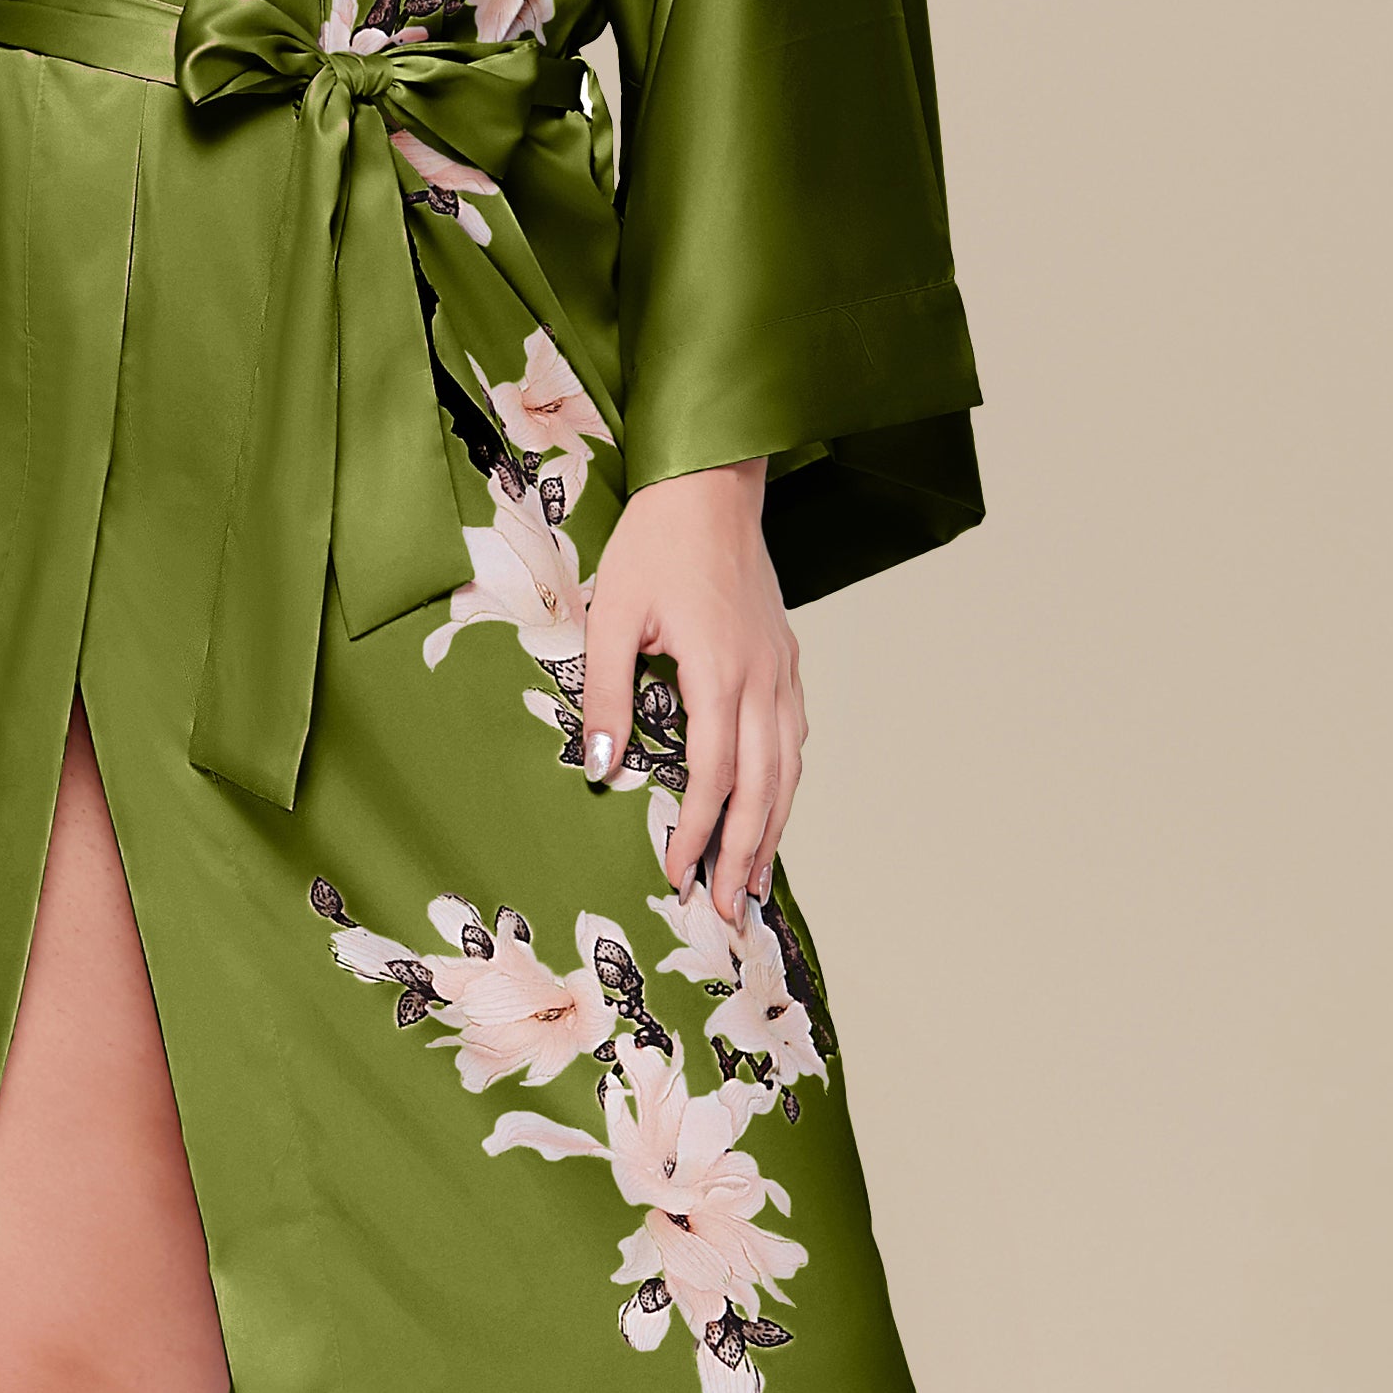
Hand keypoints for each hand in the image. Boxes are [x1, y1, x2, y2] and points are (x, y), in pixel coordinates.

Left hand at [580, 457, 805, 919]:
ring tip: (754, 878)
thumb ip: (605, 693)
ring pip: (789, 766)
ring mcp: (782, 667)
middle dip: (745, 852)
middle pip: (764, 786)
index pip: (714, 774)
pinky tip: (773, 805)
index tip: (674, 874)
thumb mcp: (611, 614)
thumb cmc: (655, 542)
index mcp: (719, 669)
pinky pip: (793, 736)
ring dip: (774, 827)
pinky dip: (785, 782)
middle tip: (728, 908)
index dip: (697, 832)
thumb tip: (599, 769)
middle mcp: (763, 677)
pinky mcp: (785, 657)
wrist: (710, 483)